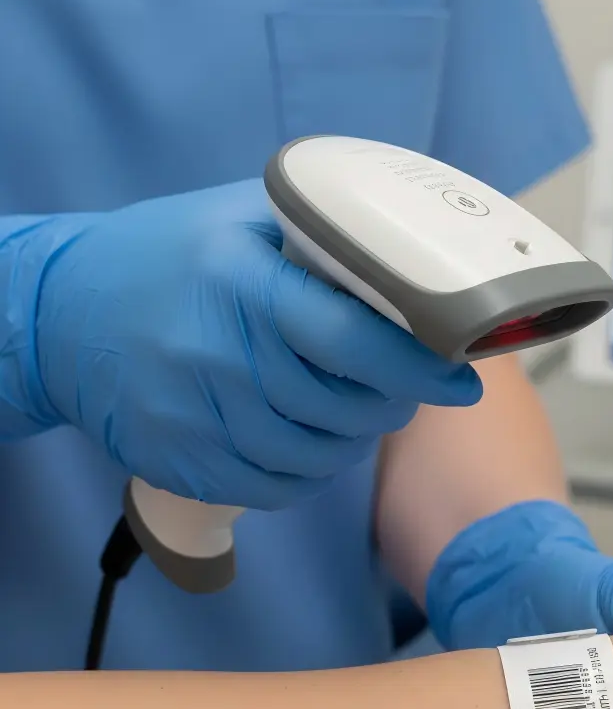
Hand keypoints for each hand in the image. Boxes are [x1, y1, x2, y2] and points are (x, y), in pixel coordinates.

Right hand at [26, 180, 480, 508]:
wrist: (57, 313)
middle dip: (393, 403)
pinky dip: (311, 473)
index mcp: (240, 281)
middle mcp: (214, 353)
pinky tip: (313, 442)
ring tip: (357, 411)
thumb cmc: (165, 255)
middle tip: (405, 387)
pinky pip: (275, 490)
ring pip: (316, 456)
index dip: (418, 368)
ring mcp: (192, 416)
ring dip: (355, 440)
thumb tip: (414, 269)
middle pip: (342, 407)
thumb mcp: (241, 219)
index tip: (459, 381)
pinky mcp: (179, 462)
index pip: (351, 339)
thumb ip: (322, 238)